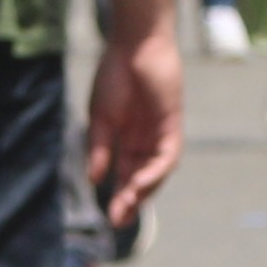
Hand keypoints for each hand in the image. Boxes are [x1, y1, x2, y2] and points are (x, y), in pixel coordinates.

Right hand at [91, 25, 185, 225]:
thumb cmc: (114, 75)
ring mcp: (161, 132)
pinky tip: (140, 182)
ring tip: (127, 207)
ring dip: (143, 191)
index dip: (119, 195)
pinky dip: (155, 171)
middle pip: (142, 178)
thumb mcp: (101, 118)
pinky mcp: (172, 124)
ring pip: (157, 172)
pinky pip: (167, 155)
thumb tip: (94, 179)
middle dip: (131, 200)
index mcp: (128, 138)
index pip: (126, 174)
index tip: (109, 216)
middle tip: (118, 221)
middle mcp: (146, 139)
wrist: (133, 44)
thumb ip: (100, 148)